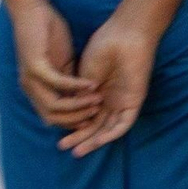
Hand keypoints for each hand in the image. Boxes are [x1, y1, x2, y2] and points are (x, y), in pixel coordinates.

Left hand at [10, 1, 97, 129]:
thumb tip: (83, 98)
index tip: (94, 118)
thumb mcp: (62, 64)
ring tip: (97, 100)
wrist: (33, 12)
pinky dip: (76, 86)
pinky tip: (92, 83)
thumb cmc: (48, 35)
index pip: (53, 117)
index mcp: (36, 89)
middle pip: (52, 118)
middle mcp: (30, 88)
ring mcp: (30, 78)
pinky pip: (57, 83)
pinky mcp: (35, 66)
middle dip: (77, 119)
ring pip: (54, 106)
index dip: (73, 122)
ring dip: (78, 106)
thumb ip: (70, 82)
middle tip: (98, 112)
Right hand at [60, 11, 161, 155]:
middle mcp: (111, 100)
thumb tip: (63, 110)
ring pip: (108, 129)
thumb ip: (76, 93)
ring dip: (92, 141)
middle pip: (95, 125)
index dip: (70, 124)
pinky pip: (123, 124)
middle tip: (61, 147)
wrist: (121, 37)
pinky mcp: (134, 102)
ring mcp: (123, 102)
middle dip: (79, 137)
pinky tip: (96, 142)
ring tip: (76, 152)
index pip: (84, 114)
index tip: (53, 129)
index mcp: (98, 91)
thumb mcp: (83, 76)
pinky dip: (110, 134)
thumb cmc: (102, 48)